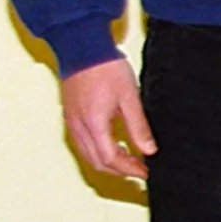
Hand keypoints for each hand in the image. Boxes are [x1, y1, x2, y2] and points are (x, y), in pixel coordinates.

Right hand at [61, 59, 154, 178]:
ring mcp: (72, 122)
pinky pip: (83, 144)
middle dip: (120, 170)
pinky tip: (115, 146)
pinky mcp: (71, 117)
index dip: (129, 169)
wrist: (82, 49)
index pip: (110, 159)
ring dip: (109, 162)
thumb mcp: (130, 98)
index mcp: (93, 124)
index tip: (145, 172)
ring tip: (131, 160)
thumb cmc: (106, 68)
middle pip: (97, 162)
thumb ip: (138, 126)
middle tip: (141, 170)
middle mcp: (78, 127)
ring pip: (88, 155)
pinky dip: (99, 151)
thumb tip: (149, 150)